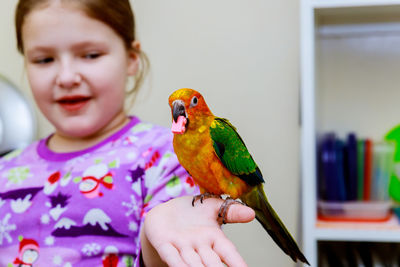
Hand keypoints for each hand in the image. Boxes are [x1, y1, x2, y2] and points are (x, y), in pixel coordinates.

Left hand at [140, 195, 254, 266]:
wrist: (165, 212)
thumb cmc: (192, 212)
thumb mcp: (214, 207)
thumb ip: (232, 211)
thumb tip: (252, 213)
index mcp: (213, 238)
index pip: (228, 252)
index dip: (237, 262)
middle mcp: (199, 247)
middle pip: (211, 263)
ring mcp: (182, 247)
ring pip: (192, 263)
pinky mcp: (164, 244)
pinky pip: (171, 256)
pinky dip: (176, 264)